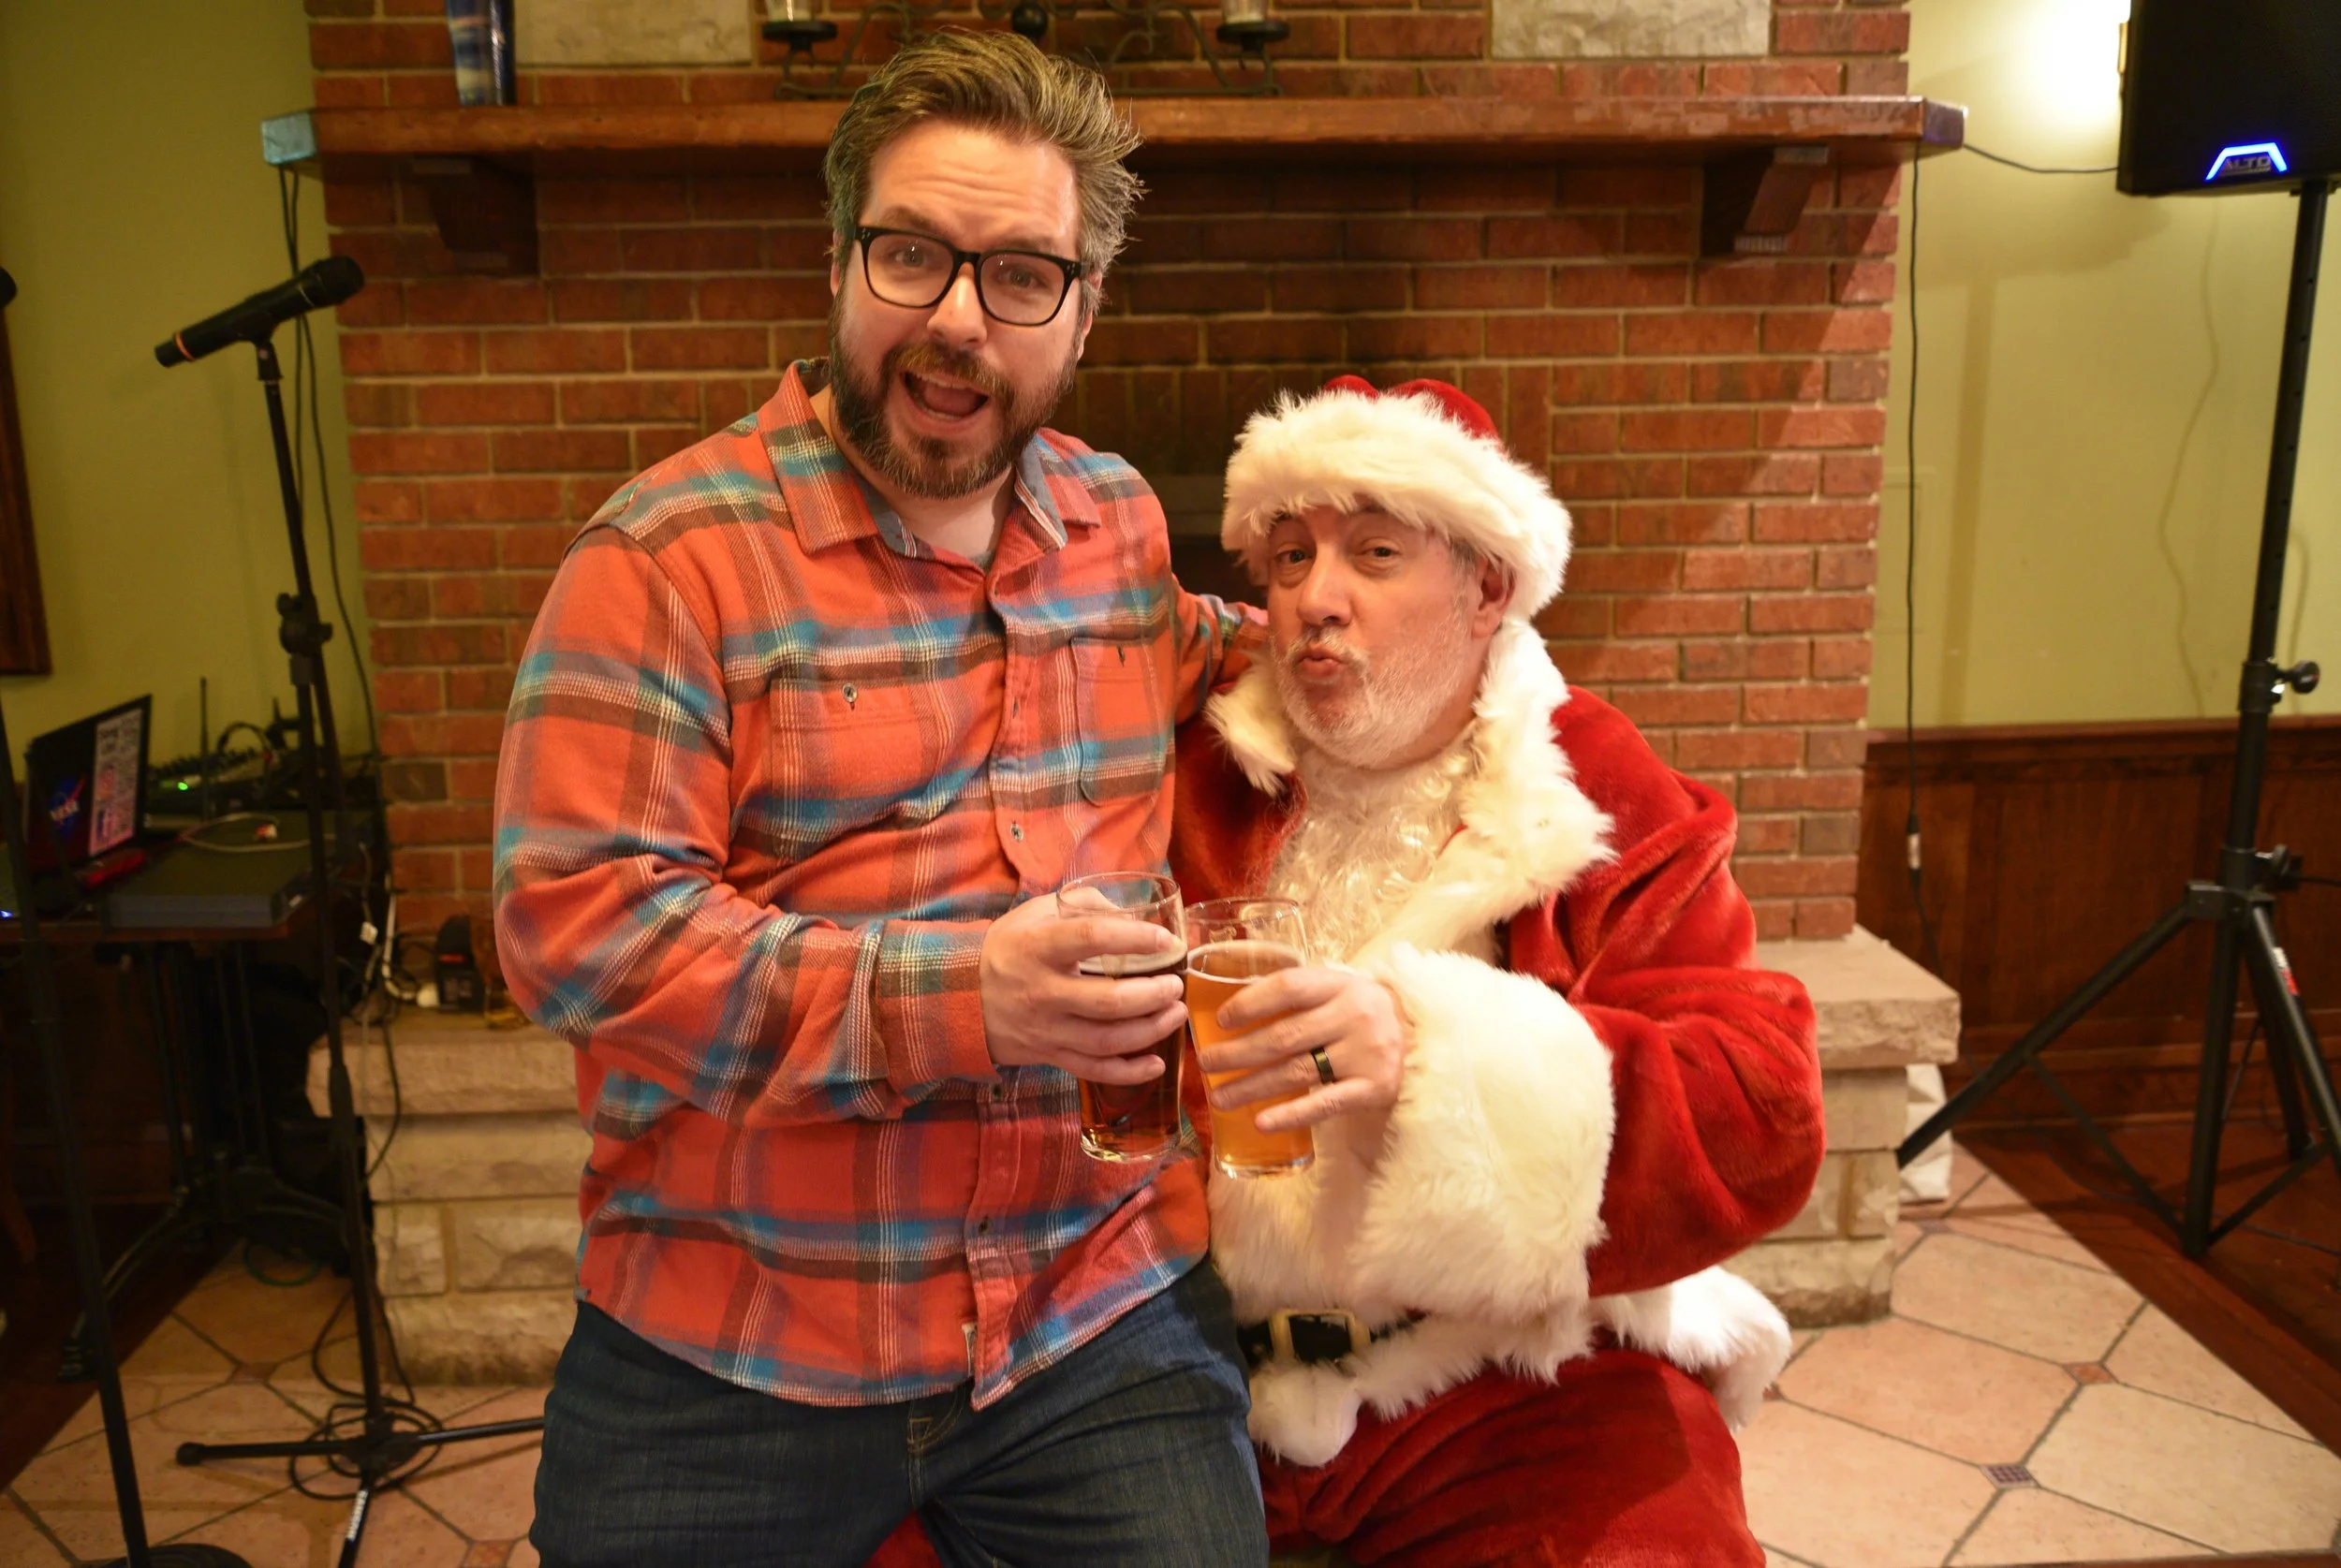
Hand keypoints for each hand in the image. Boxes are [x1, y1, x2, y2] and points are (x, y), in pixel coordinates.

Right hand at [980, 894, 1186, 1083]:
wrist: (960, 996)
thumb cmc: (1008, 947)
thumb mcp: (1036, 913)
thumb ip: (1084, 906)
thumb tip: (1133, 915)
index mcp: (1038, 947)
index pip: (1090, 939)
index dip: (1133, 938)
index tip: (1166, 940)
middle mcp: (1042, 991)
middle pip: (1107, 1001)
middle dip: (1152, 995)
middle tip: (1176, 985)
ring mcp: (1046, 1029)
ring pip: (1106, 1040)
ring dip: (1150, 1030)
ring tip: (1176, 1013)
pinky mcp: (1049, 1055)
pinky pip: (1093, 1070)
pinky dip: (1128, 1072)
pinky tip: (1156, 1063)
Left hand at [1196, 965, 1407, 1132]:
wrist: (1421, 1039)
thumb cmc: (1361, 1014)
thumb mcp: (1337, 992)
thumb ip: (1298, 998)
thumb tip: (1231, 1015)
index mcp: (1341, 983)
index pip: (1288, 987)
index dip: (1250, 1003)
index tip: (1220, 1021)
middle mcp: (1355, 1014)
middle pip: (1284, 1035)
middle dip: (1238, 1052)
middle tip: (1206, 1064)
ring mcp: (1367, 1053)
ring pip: (1296, 1072)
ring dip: (1251, 1086)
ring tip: (1219, 1097)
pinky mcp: (1374, 1088)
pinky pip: (1324, 1104)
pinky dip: (1290, 1114)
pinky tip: (1261, 1122)